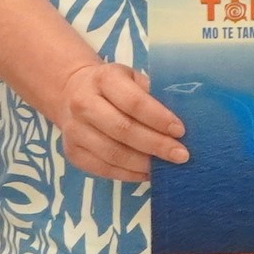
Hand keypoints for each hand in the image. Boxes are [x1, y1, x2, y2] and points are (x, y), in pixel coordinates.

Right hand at [53, 57, 186, 182]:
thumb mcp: (133, 78)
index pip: (133, 102)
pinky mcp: (72, 152)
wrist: (72, 93)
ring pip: (112, 153)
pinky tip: (147, 173)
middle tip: (181, 155)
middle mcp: (83, 103)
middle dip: (156, 145)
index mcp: (103, 79)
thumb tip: (179, 126)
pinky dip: (128, 175)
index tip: (180, 131)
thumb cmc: (115, 87)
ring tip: (165, 167)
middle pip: (123, 130)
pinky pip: (103, 169)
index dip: (158, 118)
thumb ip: (153, 96)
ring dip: (143, 164)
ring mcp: (74, 130)